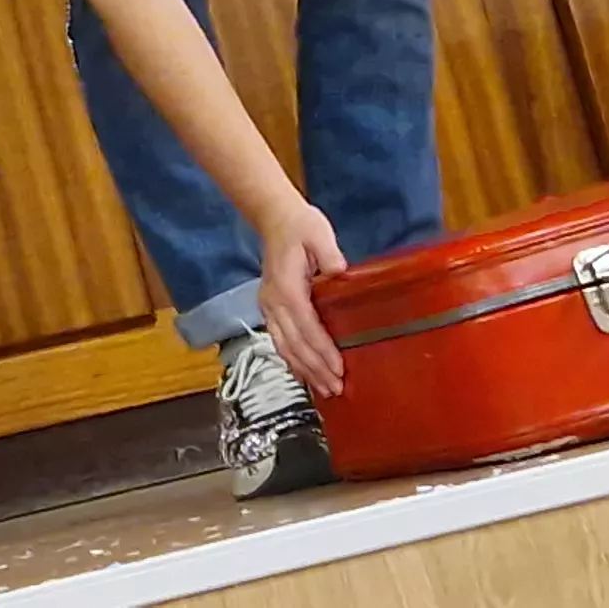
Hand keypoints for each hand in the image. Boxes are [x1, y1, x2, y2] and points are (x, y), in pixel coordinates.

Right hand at [253, 198, 351, 396]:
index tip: (338, 368)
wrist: (274, 219)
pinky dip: (291, 361)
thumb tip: (339, 273)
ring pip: (284, 347)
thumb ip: (328, 253)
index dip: (321, 350)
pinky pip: (279, 341)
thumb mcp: (318, 232)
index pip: (305, 325)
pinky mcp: (270, 309)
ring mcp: (268, 307)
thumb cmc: (300, 226)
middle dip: (315, 369)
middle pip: (294, 343)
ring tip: (323, 390)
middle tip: (335, 389)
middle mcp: (273, 302)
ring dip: (304, 370)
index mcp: (286, 287)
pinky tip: (303, 375)